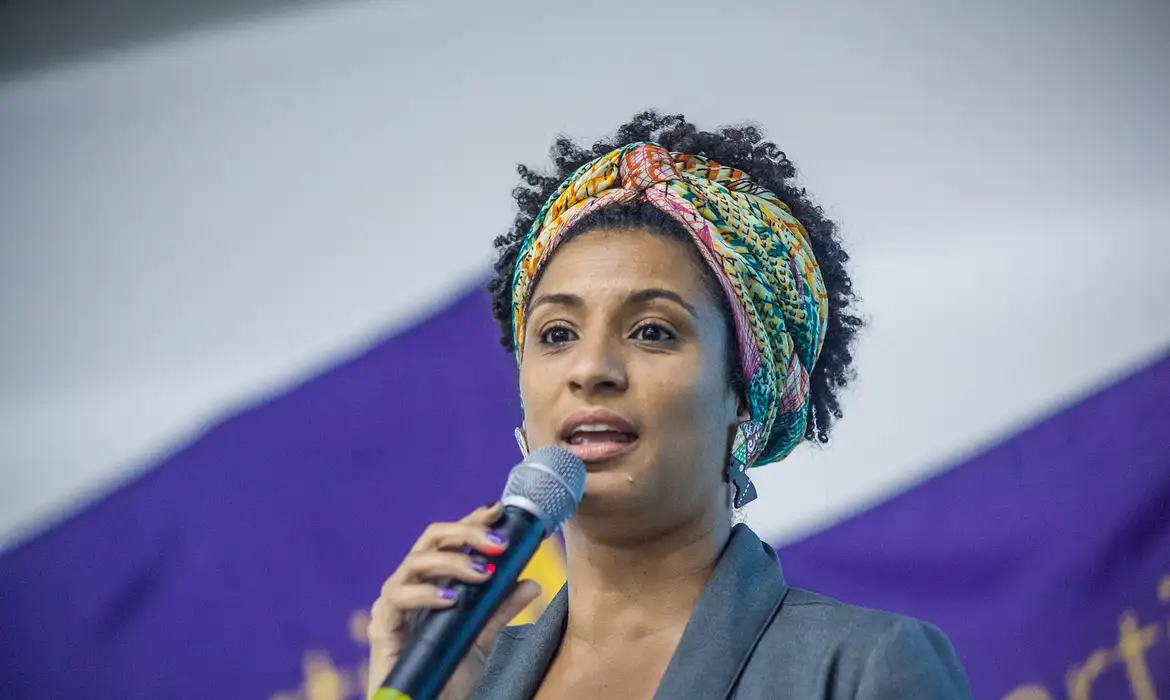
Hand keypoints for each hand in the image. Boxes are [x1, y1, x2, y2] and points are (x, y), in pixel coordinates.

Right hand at [366, 503, 542, 699]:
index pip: (450, 538)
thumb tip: (533, 582)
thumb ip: (502, 608)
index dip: (471, 520)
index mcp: (433, 580)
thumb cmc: (448, 672)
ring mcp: (393, 602)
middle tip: (499, 543)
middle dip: (466, 533)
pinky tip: (450, 599)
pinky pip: (397, 598)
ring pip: (416, 561)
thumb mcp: (483, 637)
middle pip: (432, 539)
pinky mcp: (381, 625)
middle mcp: (411, 583)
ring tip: (483, 572)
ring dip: (452, 561)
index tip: (498, 510)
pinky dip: (425, 594)